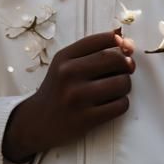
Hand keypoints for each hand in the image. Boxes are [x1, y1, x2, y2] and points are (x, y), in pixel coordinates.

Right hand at [2, 30, 134, 162]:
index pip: (103, 40)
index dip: (121, 42)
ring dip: (126, 85)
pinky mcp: (85, 120)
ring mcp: (77, 98)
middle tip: (125, 70)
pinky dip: (122, 103)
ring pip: (121, 83)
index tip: (124, 49)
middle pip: (116, 60)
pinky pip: (120, 105)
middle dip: (127, 65)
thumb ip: (93, 51)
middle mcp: (69, 74)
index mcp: (65, 57)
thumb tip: (127, 44)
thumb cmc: (58, 89)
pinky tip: (112, 103)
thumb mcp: (65, 64)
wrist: (36, 123)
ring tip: (117, 88)